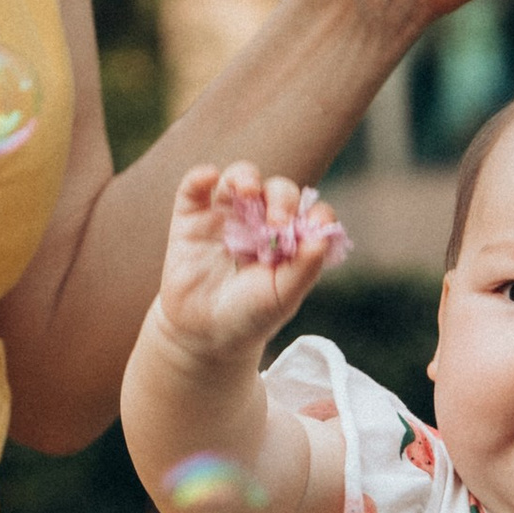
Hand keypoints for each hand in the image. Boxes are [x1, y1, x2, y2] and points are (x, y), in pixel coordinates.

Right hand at [153, 161, 348, 366]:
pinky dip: (200, 176)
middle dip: (282, 199)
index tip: (315, 223)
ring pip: (239, 177)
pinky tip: (209, 177)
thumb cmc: (249, 317)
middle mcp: (258, 222)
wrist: (204, 336)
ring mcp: (224, 217)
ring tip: (248, 191)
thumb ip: (305, 268)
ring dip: (246, 176)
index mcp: (287, 239)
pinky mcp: (191, 219)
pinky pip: (194, 187)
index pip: (307, 212)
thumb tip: (323, 236)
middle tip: (278, 223)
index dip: (315, 212)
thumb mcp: (283, 297)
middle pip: (277, 190)